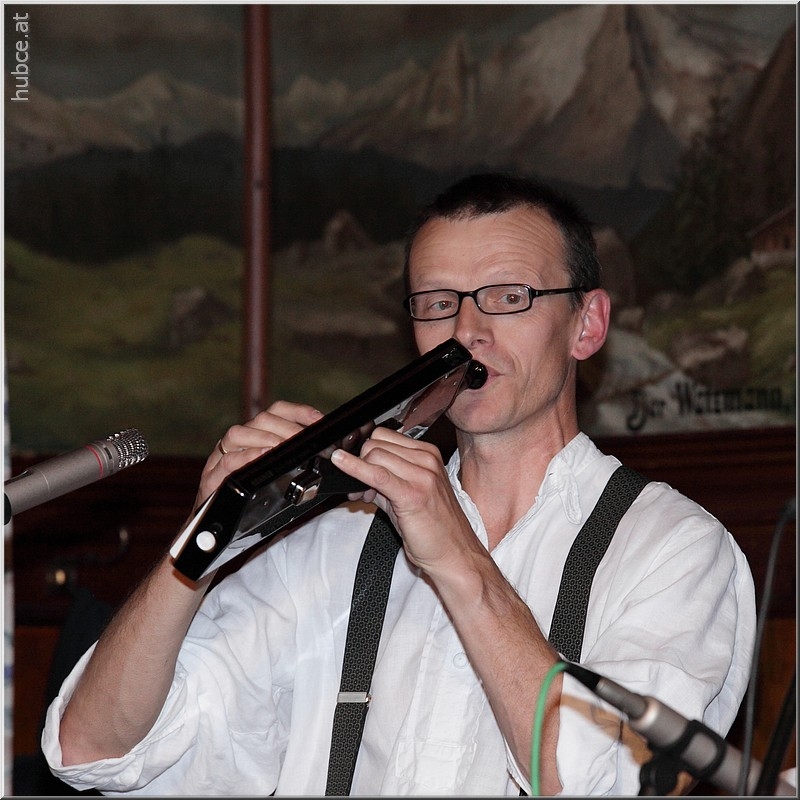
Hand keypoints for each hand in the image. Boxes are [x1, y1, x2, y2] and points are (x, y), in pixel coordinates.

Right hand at [194, 401, 323, 509]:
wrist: (218, 530)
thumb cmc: (251, 503)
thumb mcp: (276, 478)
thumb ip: (293, 462)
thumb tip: (323, 453)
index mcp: (254, 438)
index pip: (276, 411)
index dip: (298, 412)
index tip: (319, 420)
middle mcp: (236, 443)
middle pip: (260, 420)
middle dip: (288, 428)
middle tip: (305, 442)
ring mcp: (219, 459)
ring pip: (238, 434)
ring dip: (266, 438)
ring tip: (284, 448)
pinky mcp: (211, 479)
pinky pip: (227, 461)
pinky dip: (246, 457)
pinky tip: (262, 458)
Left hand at [331, 427, 479, 573]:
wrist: (455, 555)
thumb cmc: (436, 530)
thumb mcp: (410, 495)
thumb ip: (385, 479)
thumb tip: (359, 472)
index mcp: (428, 455)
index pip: (385, 436)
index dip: (367, 453)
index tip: (363, 471)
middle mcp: (427, 460)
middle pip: (376, 443)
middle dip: (361, 462)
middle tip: (364, 488)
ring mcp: (422, 474)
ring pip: (373, 454)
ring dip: (359, 472)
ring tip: (366, 496)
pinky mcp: (411, 493)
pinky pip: (375, 473)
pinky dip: (353, 468)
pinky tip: (341, 463)